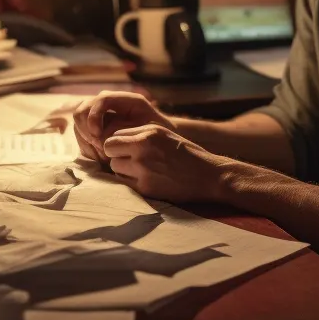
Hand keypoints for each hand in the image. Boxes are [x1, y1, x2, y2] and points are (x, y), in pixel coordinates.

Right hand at [71, 91, 174, 163]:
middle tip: (101, 148)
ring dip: (87, 141)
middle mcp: (107, 103)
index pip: (100, 100)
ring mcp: (98, 115)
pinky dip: (87, 148)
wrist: (158, 143)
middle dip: (87, 131)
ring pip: (78, 124)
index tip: (97, 134)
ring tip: (103, 156)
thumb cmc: (156, 137)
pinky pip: (81, 137)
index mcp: (124, 100)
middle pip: (82, 111)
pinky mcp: (93, 128)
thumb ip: (127, 130)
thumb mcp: (148, 131)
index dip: (94, 116)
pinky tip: (100, 157)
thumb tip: (103, 137)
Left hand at [102, 124, 231, 203]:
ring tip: (141, 171)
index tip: (127, 150)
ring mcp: (143, 168)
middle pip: (110, 150)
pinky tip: (146, 180)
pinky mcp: (146, 187)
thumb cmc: (186, 154)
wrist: (208, 175)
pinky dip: (130, 182)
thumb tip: (114, 140)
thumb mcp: (164, 134)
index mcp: (148, 132)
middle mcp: (143, 147)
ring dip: (123, 170)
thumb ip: (140, 134)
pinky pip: (124, 183)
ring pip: (114, 167)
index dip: (118, 144)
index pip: (114, 135)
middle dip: (117, 156)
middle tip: (130, 161)